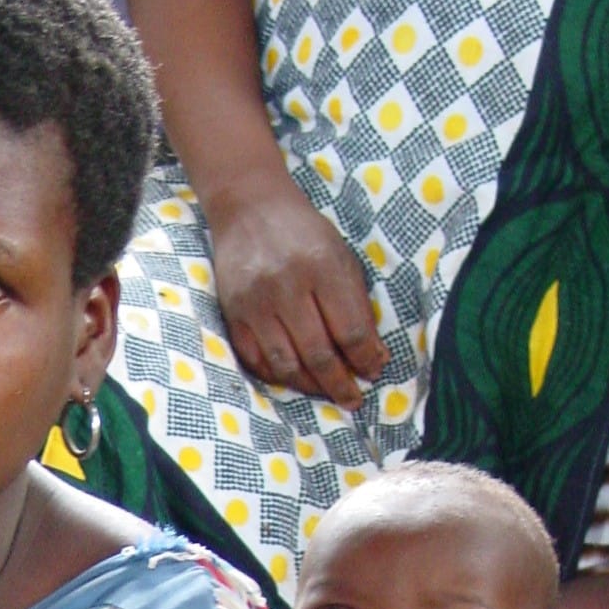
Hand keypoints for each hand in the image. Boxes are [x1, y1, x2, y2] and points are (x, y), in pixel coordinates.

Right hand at [205, 176, 388, 408]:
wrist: (249, 209)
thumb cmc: (303, 233)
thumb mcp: (339, 256)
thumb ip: (355, 303)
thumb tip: (373, 355)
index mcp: (322, 266)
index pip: (349, 328)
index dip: (365, 358)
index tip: (374, 372)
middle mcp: (287, 287)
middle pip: (318, 353)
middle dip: (339, 383)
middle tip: (353, 399)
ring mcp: (256, 304)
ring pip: (286, 364)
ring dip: (310, 386)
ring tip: (326, 393)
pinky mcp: (234, 315)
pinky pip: (257, 361)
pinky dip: (278, 376)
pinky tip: (295, 380)